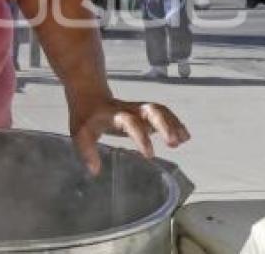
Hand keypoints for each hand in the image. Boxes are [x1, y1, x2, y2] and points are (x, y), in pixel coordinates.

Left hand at [69, 95, 189, 175]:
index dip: (141, 137)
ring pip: (160, 110)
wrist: (89, 94)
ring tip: (183, 139)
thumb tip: (95, 171)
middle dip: (165, 125)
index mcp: (114, 114)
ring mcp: (138, 109)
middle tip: (173, 142)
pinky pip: (163, 114)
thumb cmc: (86, 116)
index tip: (149, 155)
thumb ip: (86, 150)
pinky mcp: (144, 113)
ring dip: (173, 124)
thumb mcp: (80, 132)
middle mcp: (129, 109)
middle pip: (151, 110)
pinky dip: (175, 123)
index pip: (130, 122)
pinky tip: (184, 136)